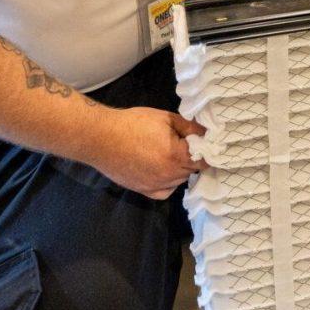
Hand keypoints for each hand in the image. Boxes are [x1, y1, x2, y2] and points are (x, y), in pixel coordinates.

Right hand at [92, 106, 207, 199]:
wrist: (101, 137)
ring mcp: (155, 186)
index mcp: (177, 157)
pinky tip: (162, 169)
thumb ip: (190, 128)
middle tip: (183, 143)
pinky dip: (168, 182)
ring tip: (168, 153)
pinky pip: (165, 191)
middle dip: (192, 157)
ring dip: (180, 169)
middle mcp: (168, 176)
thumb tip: (207, 134)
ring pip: (179, 180)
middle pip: (192, 170)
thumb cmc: (134, 124)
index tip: (204, 142)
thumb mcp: (167, 118)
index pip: (204, 160)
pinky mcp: (142, 191)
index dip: (207, 150)